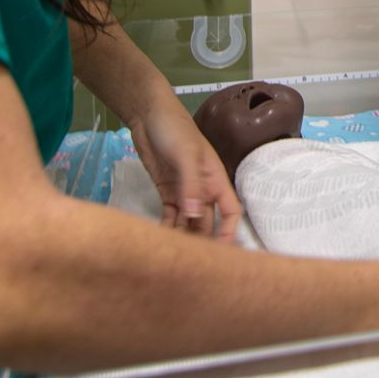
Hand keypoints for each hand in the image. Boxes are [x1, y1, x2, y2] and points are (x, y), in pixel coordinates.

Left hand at [128, 95, 242, 240]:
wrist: (148, 117)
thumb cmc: (175, 130)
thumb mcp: (186, 155)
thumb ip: (191, 185)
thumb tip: (194, 215)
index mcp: (215, 180)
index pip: (230, 211)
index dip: (230, 231)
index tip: (222, 253)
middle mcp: (203, 190)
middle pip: (207, 222)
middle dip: (202, 241)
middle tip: (191, 261)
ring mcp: (184, 192)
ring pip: (188, 222)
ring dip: (183, 236)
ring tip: (174, 254)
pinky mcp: (167, 193)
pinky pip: (171, 217)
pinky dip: (168, 228)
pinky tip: (161, 240)